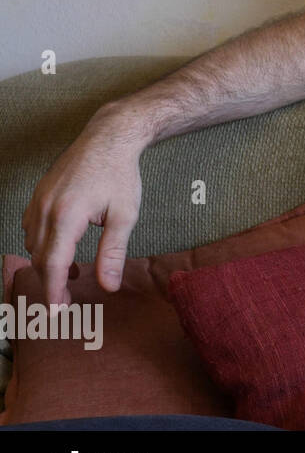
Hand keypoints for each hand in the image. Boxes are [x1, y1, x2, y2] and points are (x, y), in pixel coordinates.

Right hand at [20, 108, 144, 303]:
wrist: (108, 139)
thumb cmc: (119, 175)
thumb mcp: (125, 216)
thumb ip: (113, 253)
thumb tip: (108, 285)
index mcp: (66, 216)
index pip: (51, 264)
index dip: (51, 292)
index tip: (55, 313)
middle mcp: (45, 209)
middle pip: (39, 257)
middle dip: (49, 282)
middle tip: (66, 300)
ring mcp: (38, 200)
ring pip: (32, 243)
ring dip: (46, 262)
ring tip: (70, 273)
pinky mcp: (38, 195)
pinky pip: (31, 227)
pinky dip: (42, 243)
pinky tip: (62, 247)